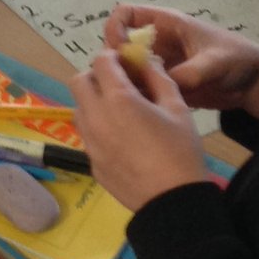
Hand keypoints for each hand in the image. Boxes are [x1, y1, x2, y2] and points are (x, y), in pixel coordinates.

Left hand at [69, 50, 206, 211]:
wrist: (172, 202)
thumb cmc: (180, 151)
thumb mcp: (178, 108)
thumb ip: (159, 78)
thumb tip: (147, 61)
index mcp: (118, 99)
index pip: (100, 62)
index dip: (111, 56)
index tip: (124, 62)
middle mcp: (96, 116)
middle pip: (78, 82)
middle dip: (94, 76)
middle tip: (116, 83)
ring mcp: (89, 141)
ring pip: (78, 109)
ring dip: (92, 101)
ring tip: (117, 111)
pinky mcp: (90, 161)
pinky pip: (86, 135)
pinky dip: (97, 127)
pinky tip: (120, 139)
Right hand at [104, 5, 258, 120]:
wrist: (256, 84)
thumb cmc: (238, 60)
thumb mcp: (215, 63)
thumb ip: (190, 72)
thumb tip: (163, 84)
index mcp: (166, 24)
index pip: (126, 13)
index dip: (115, 28)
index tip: (120, 51)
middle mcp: (157, 41)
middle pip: (119, 42)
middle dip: (115, 60)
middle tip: (121, 81)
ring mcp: (159, 63)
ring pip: (127, 66)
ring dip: (124, 80)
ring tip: (129, 98)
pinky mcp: (164, 82)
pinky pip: (140, 86)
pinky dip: (137, 95)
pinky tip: (141, 109)